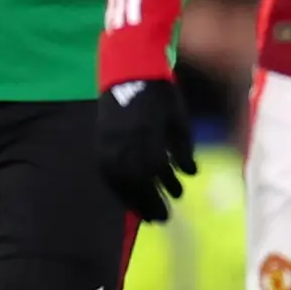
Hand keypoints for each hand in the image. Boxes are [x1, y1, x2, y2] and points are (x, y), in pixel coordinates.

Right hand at [97, 76, 198, 222]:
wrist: (128, 71)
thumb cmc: (159, 94)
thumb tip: (190, 173)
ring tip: (146, 214)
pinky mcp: (100, 141)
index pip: (156, 166)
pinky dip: (118, 188)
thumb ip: (183, 146)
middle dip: (150, 201)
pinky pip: (107, 171)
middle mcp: (126, 139)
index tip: (179, 195)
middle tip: (163, 218)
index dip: (168, 183)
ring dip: (133, 199)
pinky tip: (128, 197)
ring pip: (119, 179)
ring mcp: (110, 141)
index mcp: (148, 130)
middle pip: (136, 178)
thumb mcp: (178, 117)